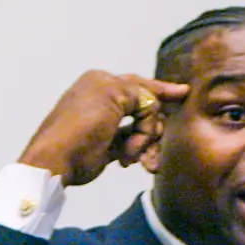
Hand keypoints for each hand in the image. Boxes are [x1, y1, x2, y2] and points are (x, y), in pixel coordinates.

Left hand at [18, 71, 189, 186]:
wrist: (59, 159)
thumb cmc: (83, 124)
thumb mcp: (112, 97)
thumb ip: (140, 93)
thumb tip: (152, 104)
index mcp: (104, 81)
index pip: (142, 84)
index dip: (164, 90)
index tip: (185, 93)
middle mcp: (107, 99)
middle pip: (147, 109)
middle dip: (152, 127)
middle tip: (150, 140)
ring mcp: (109, 123)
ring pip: (143, 129)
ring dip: (145, 144)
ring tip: (137, 157)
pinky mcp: (110, 146)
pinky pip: (135, 145)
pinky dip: (138, 153)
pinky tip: (133, 162)